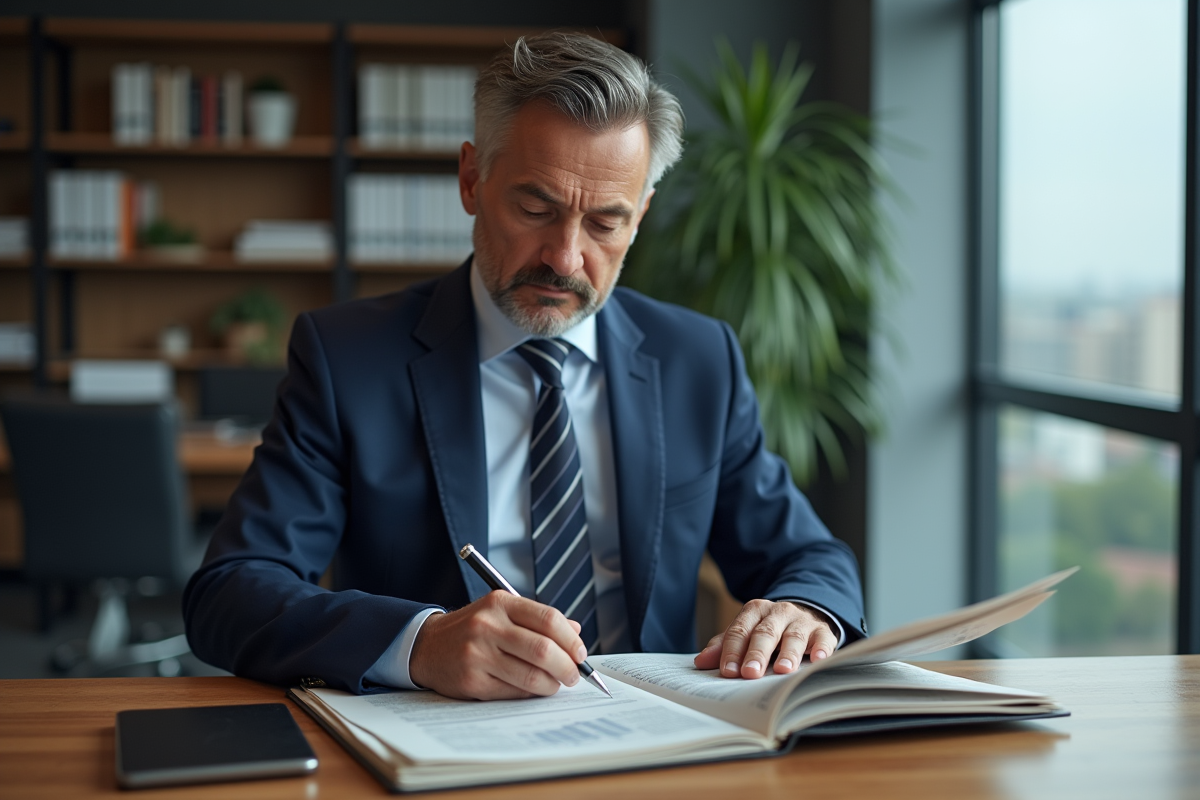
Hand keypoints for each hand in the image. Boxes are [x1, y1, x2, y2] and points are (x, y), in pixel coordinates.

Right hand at [409, 591, 585, 699]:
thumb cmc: (473, 629)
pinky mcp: (471, 680)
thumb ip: (538, 620)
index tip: (581, 654)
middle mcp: (488, 626)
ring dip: (551, 685)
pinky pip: (513, 692)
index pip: (548, 619)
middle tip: (573, 675)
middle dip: (567, 667)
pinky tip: (532, 690)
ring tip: (555, 684)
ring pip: (531, 676)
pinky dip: (530, 694)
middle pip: (544, 650)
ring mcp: (478, 654)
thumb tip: (576, 632)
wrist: (427, 645)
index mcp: (500, 603)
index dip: (571, 640)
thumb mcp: (502, 612)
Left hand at [693, 600, 836, 678]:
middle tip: (750, 673)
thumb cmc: (769, 630)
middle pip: (765, 633)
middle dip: (757, 653)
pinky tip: (818, 660)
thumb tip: (700, 662)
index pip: (740, 630)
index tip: (728, 671)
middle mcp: (778, 613)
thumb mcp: (746, 632)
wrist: (803, 614)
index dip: (733, 651)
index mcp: (754, 611)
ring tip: (782, 671)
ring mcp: (801, 621)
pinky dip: (822, 649)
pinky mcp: (822, 631)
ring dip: (788, 653)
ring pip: (794, 636)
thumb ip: (724, 645)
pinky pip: (823, 639)